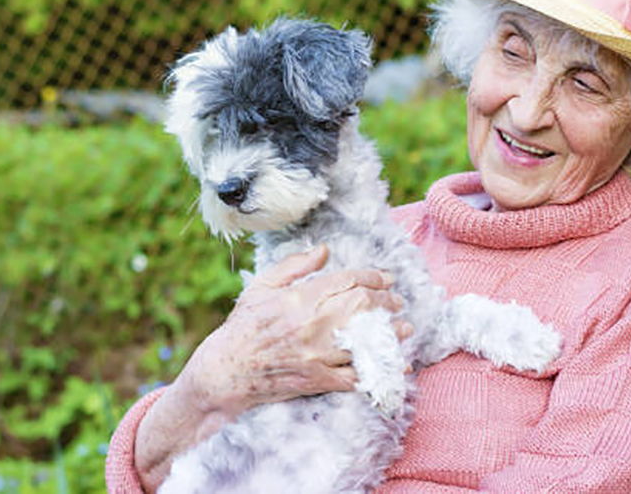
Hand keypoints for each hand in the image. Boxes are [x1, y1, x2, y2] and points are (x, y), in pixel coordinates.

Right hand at [178, 245, 411, 420]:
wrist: (225, 372)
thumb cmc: (243, 327)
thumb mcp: (262, 287)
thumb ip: (294, 266)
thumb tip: (324, 250)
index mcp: (300, 298)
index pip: (349, 281)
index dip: (374, 277)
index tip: (386, 279)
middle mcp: (312, 325)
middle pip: (363, 307)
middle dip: (386, 302)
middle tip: (397, 302)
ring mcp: (316, 354)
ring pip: (365, 340)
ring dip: (391, 335)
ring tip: (405, 329)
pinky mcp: (317, 380)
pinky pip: (356, 376)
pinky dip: (379, 371)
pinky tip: (396, 366)